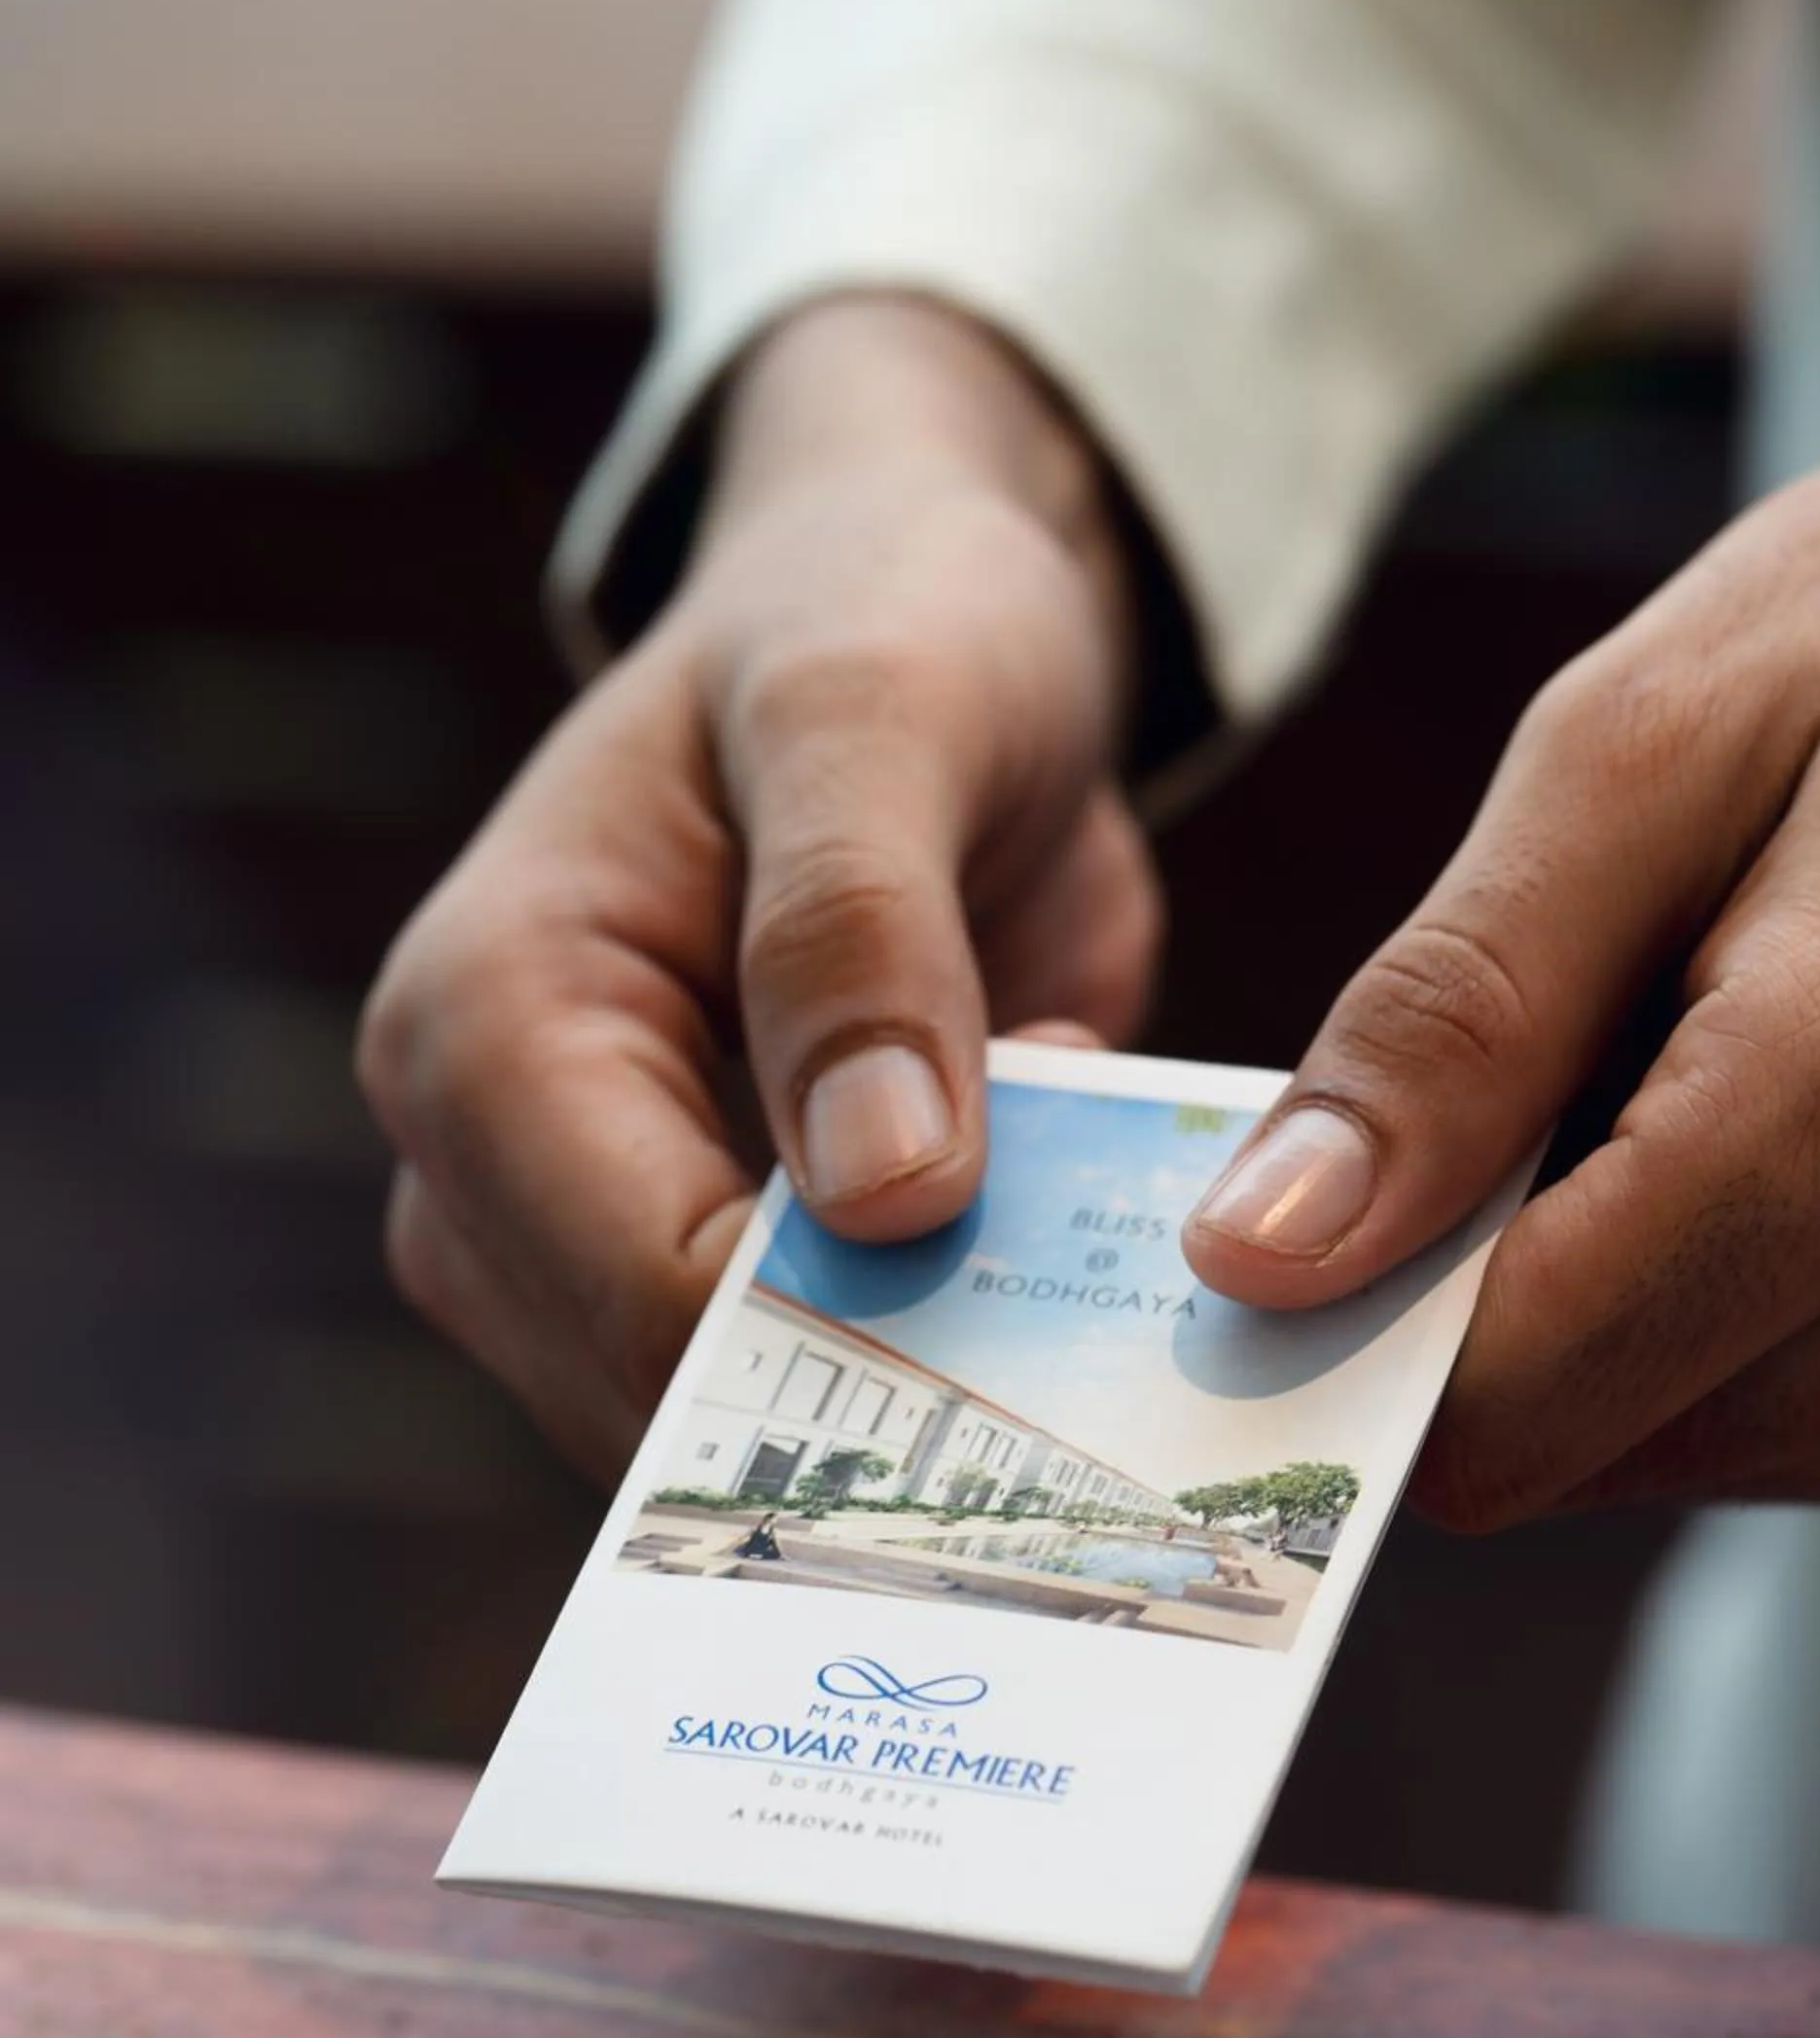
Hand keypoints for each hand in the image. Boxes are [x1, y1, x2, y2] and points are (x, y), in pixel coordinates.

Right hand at [357, 296, 1157, 1478]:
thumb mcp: (878, 712)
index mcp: (483, 1025)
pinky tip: (1058, 1265)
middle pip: (687, 1398)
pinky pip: (814, 1383)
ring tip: (1095, 1272)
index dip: (858, 1346)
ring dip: (941, 1380)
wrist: (902, 613)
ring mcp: (581, 1234)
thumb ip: (862, 934)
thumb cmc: (873, 620)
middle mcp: (491, 1160)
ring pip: (751, 1424)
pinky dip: (951, 1355)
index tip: (1073, 1356)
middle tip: (1118, 1345)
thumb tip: (884, 1198)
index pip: (651, 1294)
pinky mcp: (690, 1262)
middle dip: (901, 1392)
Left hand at [1183, 434, 1819, 1523]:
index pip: (1500, 1409)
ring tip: (1731, 1047)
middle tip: (1592, 1045)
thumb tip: (1265, 1252)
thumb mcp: (1652, 746)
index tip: (1312, 1212)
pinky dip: (1748, 1286)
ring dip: (1640, 1281)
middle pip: (1581, 1440)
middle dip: (1511, 1278)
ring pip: (1684, 1440)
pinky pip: (1802, 1407)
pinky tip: (1813, 1105)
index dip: (1358, 1331)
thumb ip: (1454, 1016)